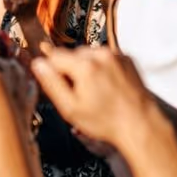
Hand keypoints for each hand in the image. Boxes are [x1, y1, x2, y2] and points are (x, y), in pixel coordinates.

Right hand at [32, 46, 164, 152]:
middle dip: (70, 70)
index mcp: (84, 65)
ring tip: (95, 91)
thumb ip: (51, 83)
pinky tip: (107, 87)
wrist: (139, 122)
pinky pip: (105, 57)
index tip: (56, 83)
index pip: (54, 55)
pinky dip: (102, 68)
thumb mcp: (70, 108)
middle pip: (72, 54)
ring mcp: (116, 54)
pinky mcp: (126, 58)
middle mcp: (101, 54)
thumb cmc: (106, 121)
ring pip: (89, 55)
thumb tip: (38, 64)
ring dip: (86, 68)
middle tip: (77, 93)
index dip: (51, 70)